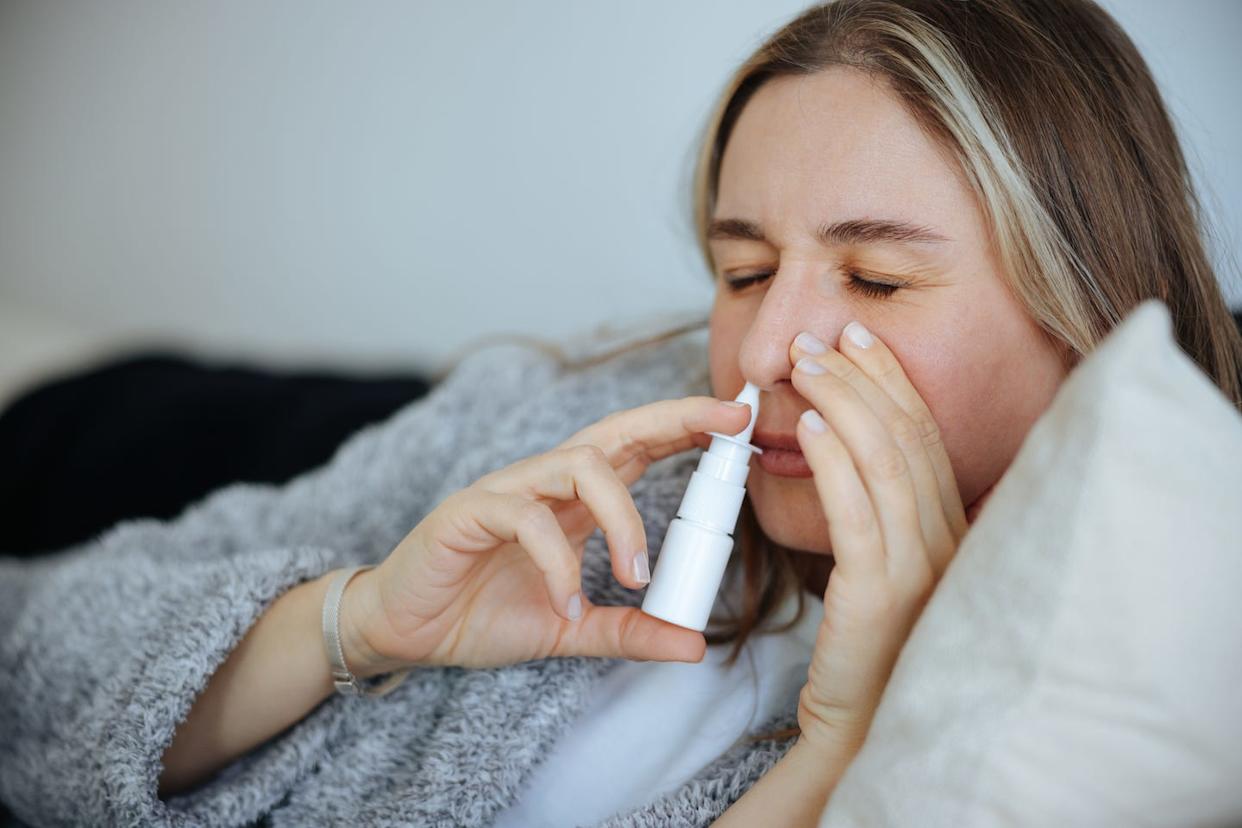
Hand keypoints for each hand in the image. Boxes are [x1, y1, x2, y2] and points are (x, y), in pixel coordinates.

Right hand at [339, 395, 754, 673]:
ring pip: (578, 465)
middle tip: (728, 427)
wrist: (403, 631)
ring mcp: (507, 490)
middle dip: (674, 420)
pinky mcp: (468, 512)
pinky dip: (557, 563)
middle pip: (615, 431)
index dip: (684, 429)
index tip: (739, 425)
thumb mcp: (570, 630)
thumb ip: (627, 632)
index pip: (636, 448)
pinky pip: (526, 518)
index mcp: (573, 500)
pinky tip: (565, 605)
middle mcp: (545, 483)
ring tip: (635, 575)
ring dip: (622, 517)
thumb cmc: (481, 614)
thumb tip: (695, 646)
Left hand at [787, 321, 968, 761]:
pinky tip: (808, 427)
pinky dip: (834, 461)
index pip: (925, 437)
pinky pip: (858, 512)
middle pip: (909, 437)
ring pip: (886, 461)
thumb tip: (854, 453)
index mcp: (953, 533)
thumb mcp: (891, 572)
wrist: (866, 728)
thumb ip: (889, 518)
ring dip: (843, 402)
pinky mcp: (880, 593)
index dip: (893, 382)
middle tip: (822, 337)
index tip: (859, 339)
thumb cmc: (871, 648)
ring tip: (805, 365)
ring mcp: (920, 567)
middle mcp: (948, 542)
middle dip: (865, 377)